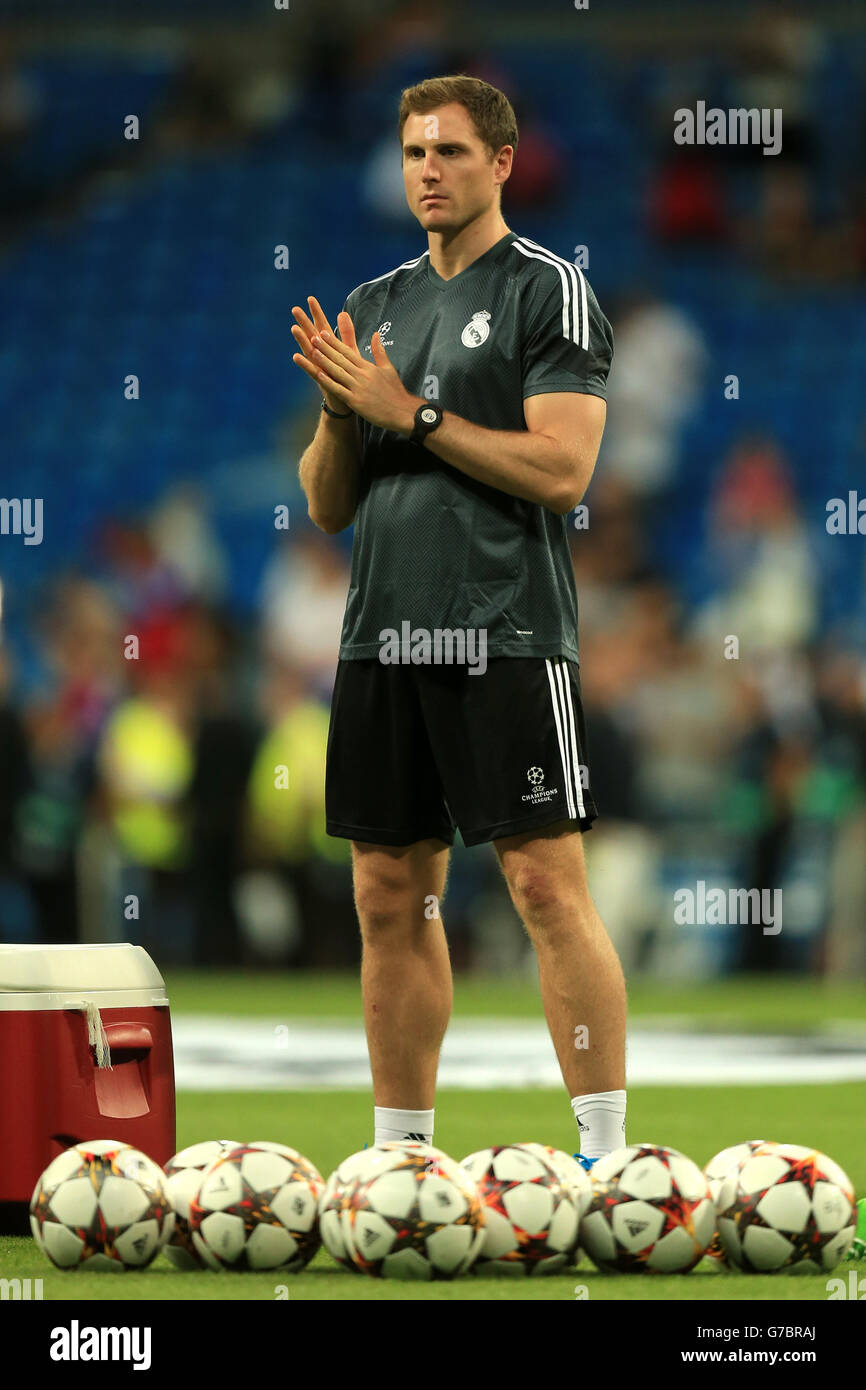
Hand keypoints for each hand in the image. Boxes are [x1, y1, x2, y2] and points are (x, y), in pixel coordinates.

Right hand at [291, 297, 349, 415]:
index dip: (317, 313)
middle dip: (304, 322)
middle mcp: (323, 356)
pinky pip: (311, 370)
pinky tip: (295, 356)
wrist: (350, 401)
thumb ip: (346, 334)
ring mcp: (320, 367)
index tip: (310, 298)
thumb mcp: (350, 352)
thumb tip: (343, 313)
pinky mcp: (321, 380)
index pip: (323, 327)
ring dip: (301, 340)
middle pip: (312, 335)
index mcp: (331, 348)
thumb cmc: (350, 376)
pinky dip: (304, 363)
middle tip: (295, 309)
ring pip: (309, 351)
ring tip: (294, 328)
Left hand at [301, 311, 419, 433]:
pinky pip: (339, 390)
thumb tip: (376, 334)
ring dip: (324, 361)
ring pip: (338, 372)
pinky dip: (328, 382)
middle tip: (314, 337)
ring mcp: (358, 388)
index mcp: (368, 367)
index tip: (324, 333)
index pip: (348, 352)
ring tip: (312, 351)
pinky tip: (318, 374)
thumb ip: (379, 352)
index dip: (335, 343)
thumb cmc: (396, 391)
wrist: (402, 412)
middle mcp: (362, 375)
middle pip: (341, 359)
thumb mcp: (389, 368)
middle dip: (326, 348)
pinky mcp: (356, 402)